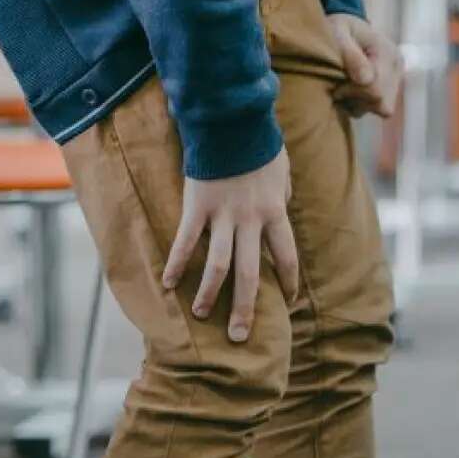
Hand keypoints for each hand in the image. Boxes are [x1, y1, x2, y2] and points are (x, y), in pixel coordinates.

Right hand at [161, 150, 299, 342]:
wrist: (232, 121)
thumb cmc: (259, 145)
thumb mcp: (282, 173)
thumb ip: (280, 198)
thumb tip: (281, 212)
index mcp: (274, 213)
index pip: (286, 257)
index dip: (288, 281)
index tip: (289, 300)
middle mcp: (250, 221)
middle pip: (250, 274)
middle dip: (245, 309)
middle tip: (239, 336)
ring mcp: (222, 216)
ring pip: (218, 266)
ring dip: (208, 294)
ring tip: (201, 314)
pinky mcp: (197, 206)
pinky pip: (186, 242)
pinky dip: (177, 264)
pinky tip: (169, 284)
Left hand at [328, 13, 403, 118]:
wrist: (346, 28)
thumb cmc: (339, 29)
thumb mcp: (338, 33)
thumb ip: (350, 54)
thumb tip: (365, 80)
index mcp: (387, 53)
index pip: (375, 88)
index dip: (352, 92)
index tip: (336, 85)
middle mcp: (397, 67)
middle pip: (381, 101)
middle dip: (356, 99)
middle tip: (338, 88)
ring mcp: (396, 78)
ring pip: (383, 108)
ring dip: (360, 104)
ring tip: (345, 89)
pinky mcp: (391, 88)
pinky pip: (382, 108)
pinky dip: (365, 104)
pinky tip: (352, 93)